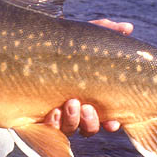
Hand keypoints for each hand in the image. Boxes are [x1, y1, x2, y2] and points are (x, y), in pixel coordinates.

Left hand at [44, 17, 132, 135]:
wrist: (28, 46)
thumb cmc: (60, 43)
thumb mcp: (81, 37)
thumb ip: (104, 31)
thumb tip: (128, 27)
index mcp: (89, 96)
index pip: (106, 117)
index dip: (112, 122)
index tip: (114, 120)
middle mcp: (74, 110)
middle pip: (88, 128)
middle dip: (90, 122)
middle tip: (87, 107)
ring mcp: (56, 114)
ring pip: (69, 129)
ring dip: (72, 121)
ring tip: (70, 103)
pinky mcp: (37, 115)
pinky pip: (46, 128)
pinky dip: (52, 123)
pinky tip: (53, 111)